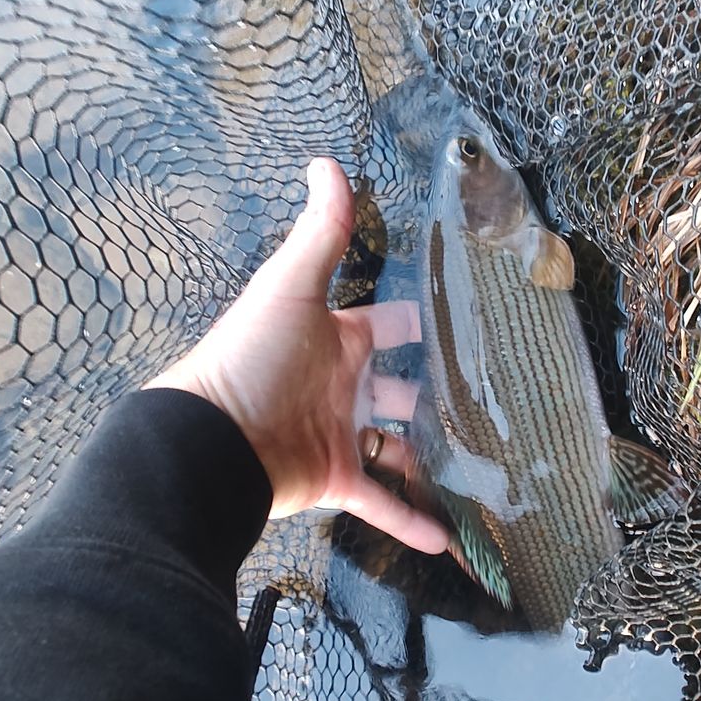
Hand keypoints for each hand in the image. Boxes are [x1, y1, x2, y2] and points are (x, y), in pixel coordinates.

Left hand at [146, 158, 447, 554]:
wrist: (212, 440)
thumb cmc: (252, 356)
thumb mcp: (290, 286)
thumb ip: (320, 231)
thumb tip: (328, 160)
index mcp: (333, 338)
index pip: (383, 325)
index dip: (414, 321)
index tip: (461, 320)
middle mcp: (340, 386)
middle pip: (397, 389)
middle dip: (433, 393)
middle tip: (488, 398)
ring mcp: (339, 435)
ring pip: (396, 448)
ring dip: (430, 458)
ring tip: (484, 465)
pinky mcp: (335, 481)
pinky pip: (381, 504)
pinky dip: (411, 522)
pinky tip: (450, 539)